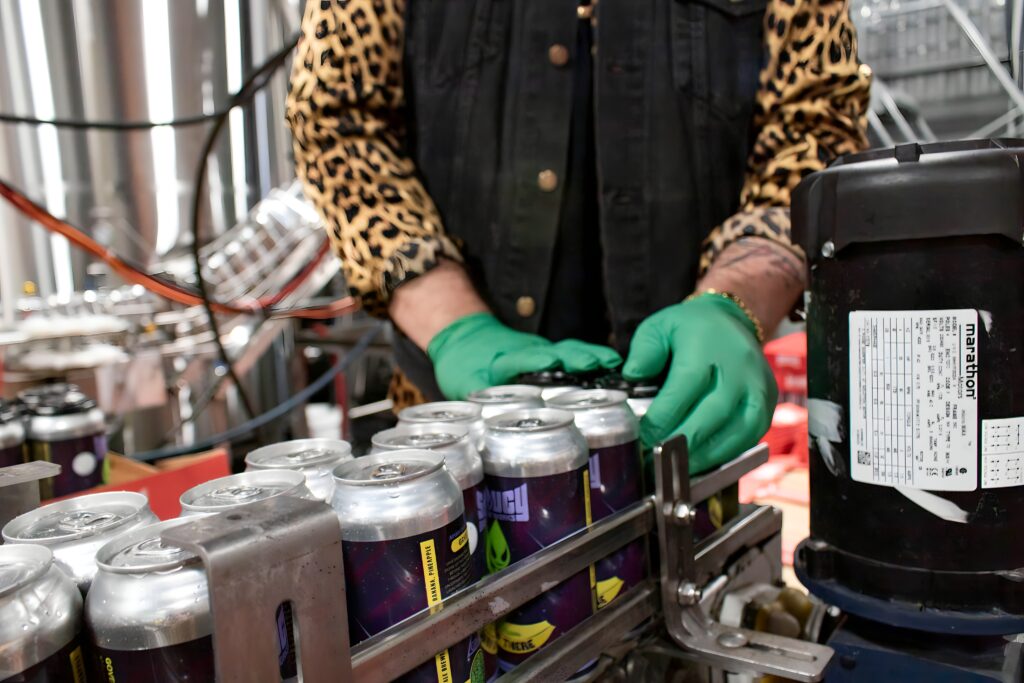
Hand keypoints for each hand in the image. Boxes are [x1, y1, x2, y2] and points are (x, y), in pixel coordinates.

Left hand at [428, 312, 621, 398]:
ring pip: (568, 351)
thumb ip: (473, 403)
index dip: (535, 360)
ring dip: (591, 356)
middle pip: (554, 351)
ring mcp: (542, 353)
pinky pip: (574, 356)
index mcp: (502, 361)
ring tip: (614, 364)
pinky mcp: (552, 358)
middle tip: (598, 364)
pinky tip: (614, 368)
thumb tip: (481, 429)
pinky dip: (594, 359)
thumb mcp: (460, 385)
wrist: (466, 339)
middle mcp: (527, 353)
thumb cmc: (464, 366)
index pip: (518, 358)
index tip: (551, 361)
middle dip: (575, 357)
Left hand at [622, 294, 775, 473]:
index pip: (683, 391)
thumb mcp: (660, 328)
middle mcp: (738, 370)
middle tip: (660, 461)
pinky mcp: (768, 404)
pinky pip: (751, 436)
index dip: (662, 419)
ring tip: (681, 469)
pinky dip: (728, 454)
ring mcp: (758, 388)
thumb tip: (633, 378)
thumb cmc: (692, 329)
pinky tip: (706, 461)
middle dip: (683, 444)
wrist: (733, 321)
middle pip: (712, 416)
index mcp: (706, 350)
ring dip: (707, 456)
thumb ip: (643, 353)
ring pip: (737, 433)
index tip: (644, 438)